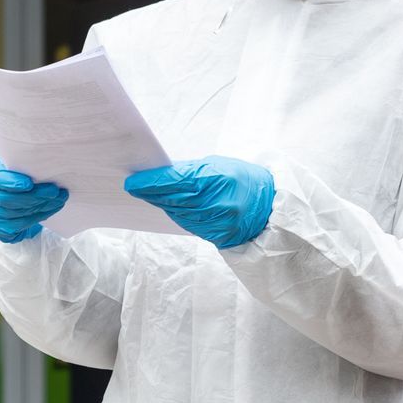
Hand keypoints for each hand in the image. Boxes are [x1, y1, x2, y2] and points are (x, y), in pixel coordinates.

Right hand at [0, 156, 67, 243]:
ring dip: (40, 207)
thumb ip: (22, 165)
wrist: (8, 192)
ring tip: (59, 199)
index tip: (29, 184)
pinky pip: (19, 226)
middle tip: (54, 191)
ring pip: (15, 215)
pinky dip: (37, 217)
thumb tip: (46, 167)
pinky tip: (50, 209)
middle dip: (34, 197)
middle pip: (7, 201)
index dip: (11, 182)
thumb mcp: (13, 163)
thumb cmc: (13, 173)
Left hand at [124, 155, 275, 247]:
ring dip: (162, 204)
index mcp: (220, 179)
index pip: (177, 181)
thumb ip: (191, 171)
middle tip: (134, 187)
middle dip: (151, 193)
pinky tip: (170, 207)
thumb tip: (160, 174)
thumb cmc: (244, 179)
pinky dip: (177, 214)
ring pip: (178, 213)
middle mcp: (219, 203)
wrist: (270, 206)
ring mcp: (218, 222)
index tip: (133, 182)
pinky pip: (189, 224)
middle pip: (174, 199)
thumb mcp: (220, 166)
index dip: (152, 183)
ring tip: (149, 195)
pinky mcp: (218, 236)